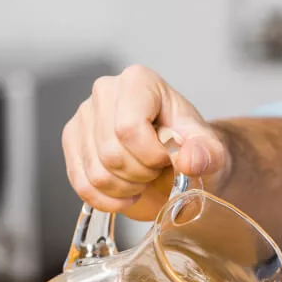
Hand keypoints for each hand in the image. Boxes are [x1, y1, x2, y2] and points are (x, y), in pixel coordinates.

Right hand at [62, 65, 228, 220]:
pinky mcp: (72, 142)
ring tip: (143, 179)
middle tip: (157, 172)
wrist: (176, 161)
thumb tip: (189, 160)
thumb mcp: (210, 151)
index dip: (150, 156)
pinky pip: (81, 184)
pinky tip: (126, 194)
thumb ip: (207, 153)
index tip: (167, 160)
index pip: (129, 128)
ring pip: (96, 173)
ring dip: (125, 189)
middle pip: (111, 153)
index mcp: (139, 81)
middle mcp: (105, 91)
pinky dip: (107, 200)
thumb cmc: (190, 148)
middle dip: (140, 175)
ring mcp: (83, 116)